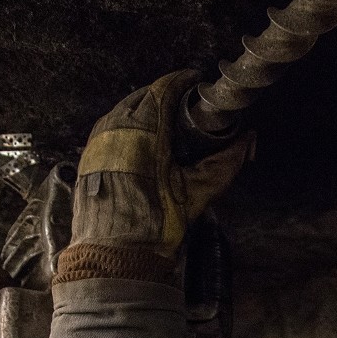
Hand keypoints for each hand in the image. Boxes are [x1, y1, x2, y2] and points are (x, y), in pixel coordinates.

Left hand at [57, 71, 253, 282]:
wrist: (114, 256)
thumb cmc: (155, 227)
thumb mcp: (196, 194)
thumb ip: (224, 164)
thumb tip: (248, 141)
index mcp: (144, 133)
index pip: (163, 89)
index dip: (182, 81)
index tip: (196, 81)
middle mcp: (115, 130)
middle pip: (142, 96)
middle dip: (164, 94)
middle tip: (185, 103)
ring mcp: (97, 142)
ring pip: (123, 109)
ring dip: (144, 108)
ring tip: (166, 119)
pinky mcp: (88, 156)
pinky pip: (109, 127)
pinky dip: (126, 125)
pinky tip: (142, 140)